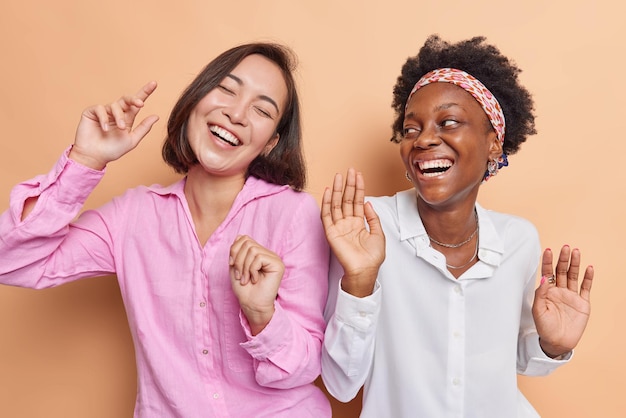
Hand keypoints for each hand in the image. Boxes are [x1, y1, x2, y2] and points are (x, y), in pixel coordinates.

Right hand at [70, 81, 159, 169]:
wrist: (94, 157)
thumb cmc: (112, 150)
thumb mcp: (132, 140)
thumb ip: (143, 128)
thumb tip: (156, 116)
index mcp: (127, 118)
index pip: (136, 104)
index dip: (145, 92)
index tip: (154, 83)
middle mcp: (116, 113)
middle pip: (126, 99)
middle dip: (134, 99)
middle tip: (140, 104)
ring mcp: (104, 112)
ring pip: (114, 105)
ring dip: (119, 116)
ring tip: (120, 128)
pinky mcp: (91, 112)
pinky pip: (100, 108)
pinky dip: (104, 118)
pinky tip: (105, 128)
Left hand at [229, 235, 283, 334]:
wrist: (251, 305)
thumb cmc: (244, 289)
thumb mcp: (235, 266)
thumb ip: (237, 251)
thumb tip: (239, 236)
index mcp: (258, 253)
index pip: (244, 238)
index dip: (234, 250)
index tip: (232, 265)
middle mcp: (267, 254)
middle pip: (247, 242)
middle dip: (238, 260)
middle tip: (240, 276)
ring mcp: (274, 258)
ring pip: (252, 250)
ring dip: (244, 267)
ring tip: (246, 279)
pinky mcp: (277, 264)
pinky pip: (259, 257)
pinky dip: (252, 269)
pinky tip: (255, 279)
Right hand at [321, 168, 384, 296]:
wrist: (365, 270)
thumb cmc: (372, 257)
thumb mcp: (378, 233)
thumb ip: (372, 217)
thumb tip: (368, 202)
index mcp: (358, 223)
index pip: (357, 201)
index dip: (358, 187)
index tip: (358, 175)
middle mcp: (347, 223)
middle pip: (346, 199)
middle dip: (348, 184)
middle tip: (349, 170)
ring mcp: (338, 226)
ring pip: (337, 204)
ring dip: (338, 189)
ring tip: (339, 176)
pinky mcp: (331, 232)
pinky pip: (327, 215)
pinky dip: (327, 203)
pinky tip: (329, 191)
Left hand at [532, 245, 593, 356]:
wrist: (557, 342)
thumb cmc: (544, 327)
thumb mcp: (538, 310)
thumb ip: (540, 294)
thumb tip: (544, 278)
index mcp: (547, 291)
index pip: (547, 272)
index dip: (548, 262)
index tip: (548, 250)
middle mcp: (559, 291)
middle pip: (561, 271)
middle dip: (563, 259)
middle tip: (565, 247)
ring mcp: (571, 296)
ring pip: (573, 276)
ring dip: (575, 264)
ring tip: (575, 252)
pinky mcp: (582, 303)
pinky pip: (585, 288)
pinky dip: (588, 278)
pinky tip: (589, 268)